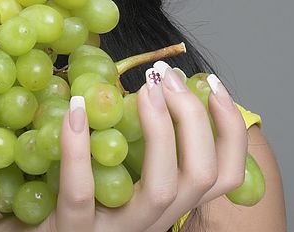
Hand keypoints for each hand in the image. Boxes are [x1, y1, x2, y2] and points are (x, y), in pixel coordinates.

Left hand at [0, 62, 247, 231]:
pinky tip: (75, 110)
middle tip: (168, 77)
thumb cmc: (64, 198)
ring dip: (159, 131)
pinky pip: (81, 193)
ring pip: (161, 189)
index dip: (229, 129)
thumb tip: (139, 77)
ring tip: (144, 89)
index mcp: (165, 203)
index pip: (223, 175)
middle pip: (201, 176)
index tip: (213, 83)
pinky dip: (78, 148)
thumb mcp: (109, 166)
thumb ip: (128, 136)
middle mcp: (152, 221)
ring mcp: (116, 231)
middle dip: (194, 119)